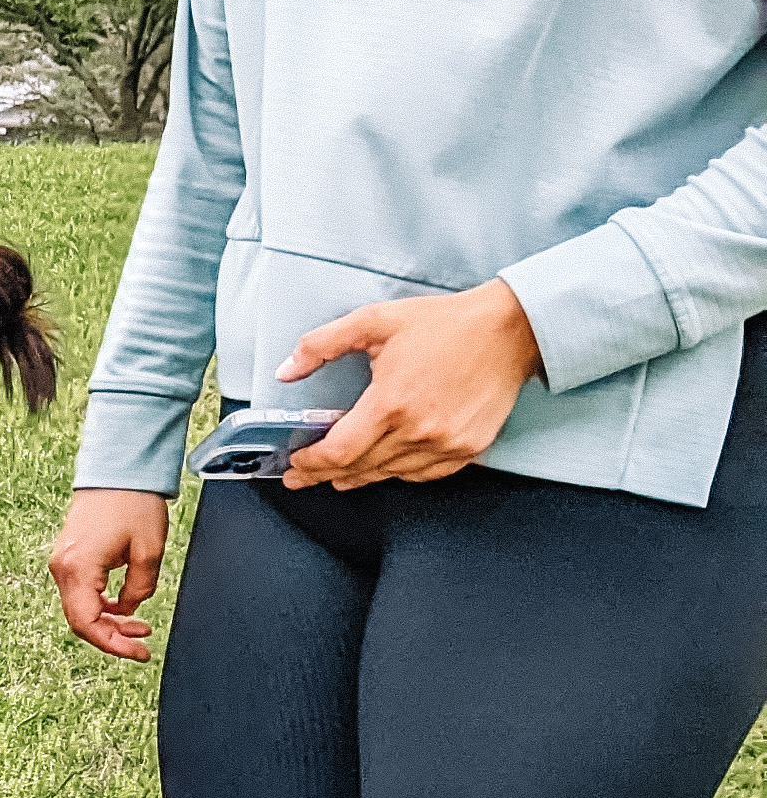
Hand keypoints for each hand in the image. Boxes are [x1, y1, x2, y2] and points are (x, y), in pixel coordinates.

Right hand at [49, 489, 171, 662]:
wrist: (117, 471)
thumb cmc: (132, 503)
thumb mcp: (149, 551)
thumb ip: (141, 589)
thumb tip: (131, 609)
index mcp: (78, 569)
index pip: (87, 624)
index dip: (113, 645)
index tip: (140, 652)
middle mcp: (62, 568)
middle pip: (80, 621)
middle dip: (112, 637)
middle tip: (143, 643)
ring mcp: (63, 563)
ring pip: (80, 609)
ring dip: (108, 623)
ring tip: (140, 626)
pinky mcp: (69, 558)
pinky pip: (80, 594)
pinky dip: (101, 607)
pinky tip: (124, 607)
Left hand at [277, 279, 540, 489]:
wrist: (511, 329)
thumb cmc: (446, 324)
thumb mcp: (374, 321)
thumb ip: (322, 344)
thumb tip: (286, 370)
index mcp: (391, 402)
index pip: (338, 452)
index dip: (311, 463)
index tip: (294, 464)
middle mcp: (419, 430)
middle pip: (359, 468)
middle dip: (323, 474)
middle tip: (302, 476)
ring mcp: (447, 444)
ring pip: (389, 475)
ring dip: (358, 476)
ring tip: (336, 475)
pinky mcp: (468, 449)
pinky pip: (422, 475)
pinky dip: (397, 473)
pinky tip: (382, 467)